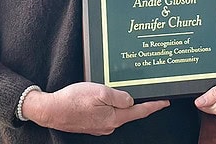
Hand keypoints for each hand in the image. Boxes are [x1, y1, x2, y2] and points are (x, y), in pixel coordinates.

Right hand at [22, 82, 168, 134]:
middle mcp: (109, 125)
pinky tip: (105, 98)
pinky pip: (107, 113)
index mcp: (114, 118)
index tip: (165, 102)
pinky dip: (110, 105)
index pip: (140, 112)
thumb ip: (118, 96)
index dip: (154, 106)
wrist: (50, 110)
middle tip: (145, 91)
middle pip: (130, 113)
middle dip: (138, 103)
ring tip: (120, 91)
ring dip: (122, 103)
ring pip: (117, 112)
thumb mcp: (99, 91)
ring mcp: (100, 126)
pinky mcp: (92, 123)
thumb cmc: (72, 100)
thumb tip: (131, 100)